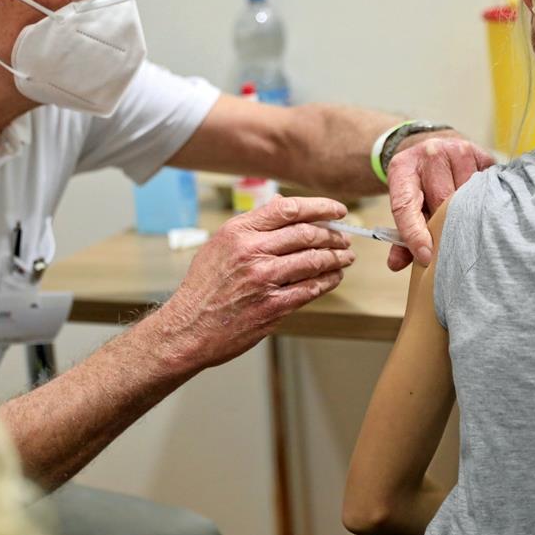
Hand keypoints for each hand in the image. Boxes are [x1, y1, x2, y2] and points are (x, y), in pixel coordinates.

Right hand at [155, 195, 354, 370]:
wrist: (189, 327)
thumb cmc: (203, 288)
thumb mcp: (219, 245)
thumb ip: (252, 227)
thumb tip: (283, 209)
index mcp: (238, 232)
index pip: (288, 209)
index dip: (320, 207)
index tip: (336, 211)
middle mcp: (252, 252)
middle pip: (307, 234)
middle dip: (332, 235)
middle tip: (344, 238)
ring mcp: (265, 279)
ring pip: (314, 260)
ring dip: (336, 258)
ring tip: (346, 257)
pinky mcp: (274, 305)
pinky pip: (311, 288)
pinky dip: (328, 281)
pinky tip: (334, 278)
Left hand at [387, 133, 494, 270]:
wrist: (431, 148)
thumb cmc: (418, 183)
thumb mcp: (404, 201)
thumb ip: (401, 234)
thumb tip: (396, 264)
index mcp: (402, 168)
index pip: (406, 204)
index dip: (414, 232)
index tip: (425, 255)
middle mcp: (430, 154)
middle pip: (441, 201)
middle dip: (445, 225)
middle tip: (450, 243)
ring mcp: (458, 151)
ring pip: (467, 195)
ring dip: (467, 213)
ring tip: (466, 222)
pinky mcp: (483, 155)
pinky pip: (487, 187)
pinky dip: (484, 202)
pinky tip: (481, 208)